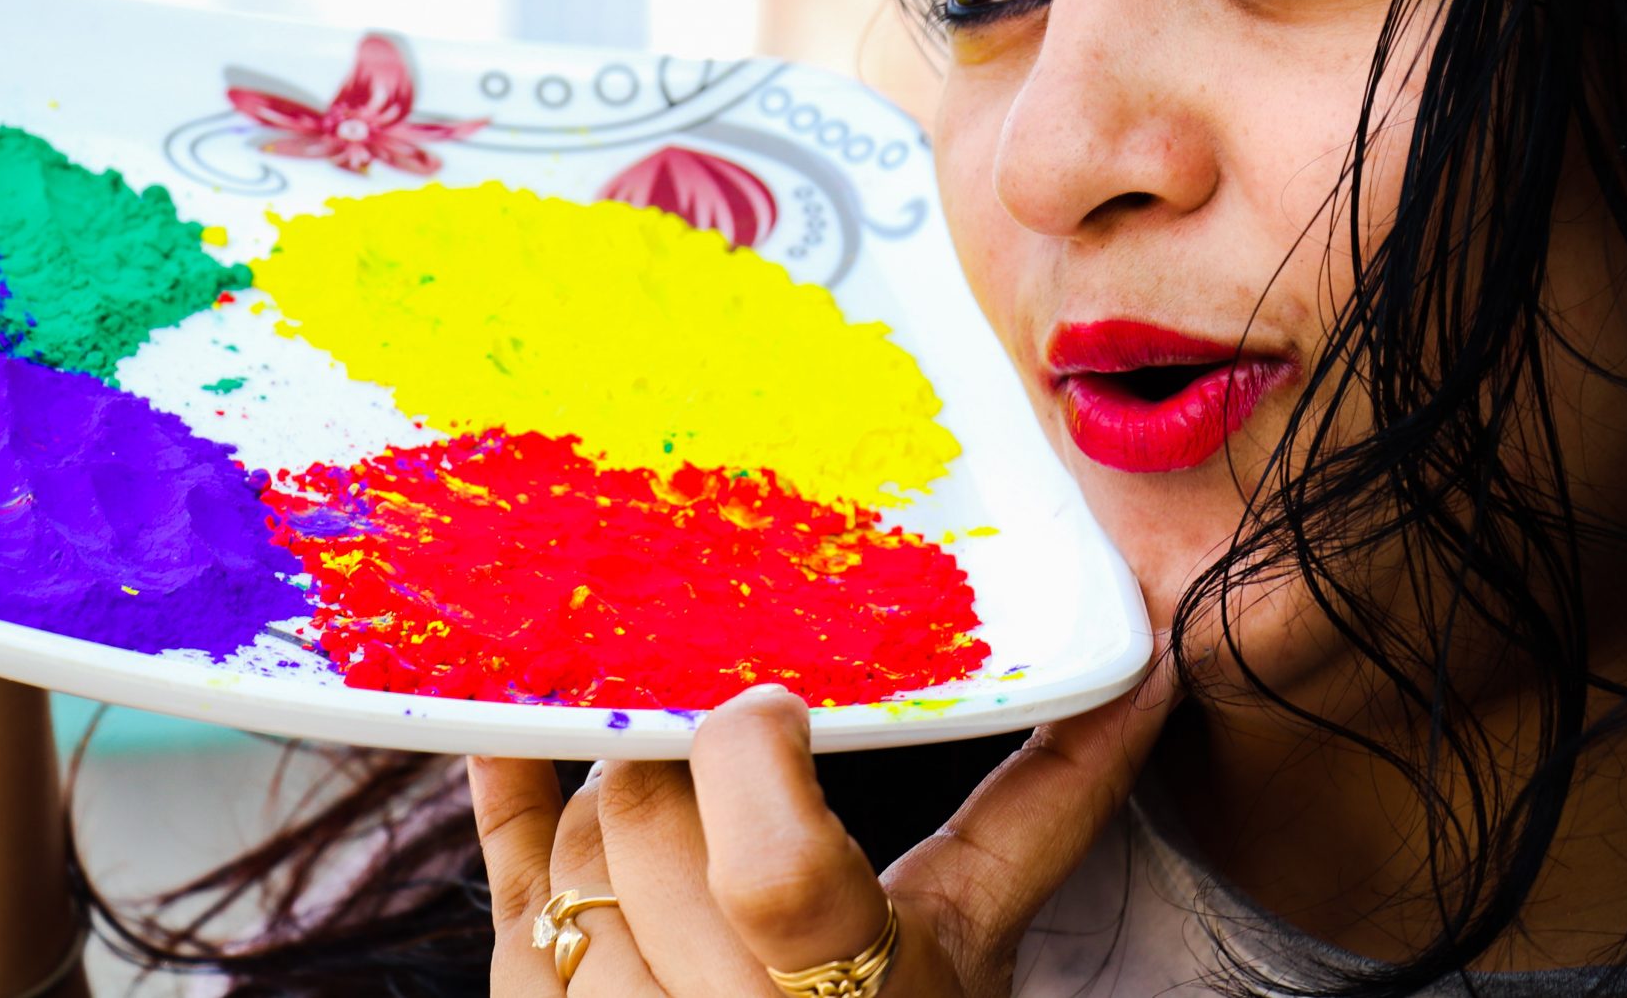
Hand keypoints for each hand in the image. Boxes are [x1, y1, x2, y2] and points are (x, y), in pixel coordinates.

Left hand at [470, 655, 1175, 995]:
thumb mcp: (975, 946)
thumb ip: (1037, 817)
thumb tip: (1131, 679)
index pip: (778, 876)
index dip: (757, 765)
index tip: (781, 705)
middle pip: (647, 826)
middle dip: (675, 754)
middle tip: (715, 722)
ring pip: (568, 850)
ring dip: (611, 797)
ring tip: (666, 784)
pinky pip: (495, 876)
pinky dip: (504, 785)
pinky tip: (510, 722)